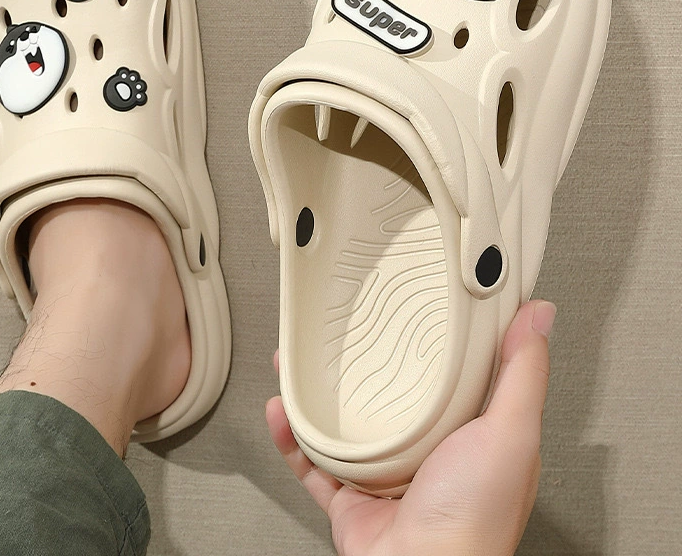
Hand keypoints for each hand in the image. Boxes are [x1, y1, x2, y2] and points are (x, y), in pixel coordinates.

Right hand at [266, 299, 554, 555]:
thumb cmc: (474, 519)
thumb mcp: (510, 432)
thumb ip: (521, 374)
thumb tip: (539, 315)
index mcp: (470, 433)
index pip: (455, 372)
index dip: (437, 337)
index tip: (419, 303)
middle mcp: (428, 451)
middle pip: (392, 393)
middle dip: (368, 361)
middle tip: (347, 329)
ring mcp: (386, 472)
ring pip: (346, 421)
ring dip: (320, 392)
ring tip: (303, 360)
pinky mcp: (351, 494)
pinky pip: (313, 459)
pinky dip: (292, 437)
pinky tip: (283, 410)